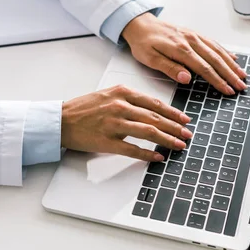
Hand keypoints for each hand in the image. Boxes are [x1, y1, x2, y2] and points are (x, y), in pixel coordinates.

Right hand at [61, 85, 192, 160]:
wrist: (61, 120)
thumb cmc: (83, 108)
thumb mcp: (108, 94)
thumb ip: (129, 99)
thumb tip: (153, 110)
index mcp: (122, 92)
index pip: (154, 103)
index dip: (173, 112)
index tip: (185, 119)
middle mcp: (120, 106)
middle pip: (155, 118)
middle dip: (176, 127)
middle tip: (188, 135)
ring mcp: (114, 124)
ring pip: (149, 132)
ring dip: (168, 140)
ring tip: (179, 145)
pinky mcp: (107, 141)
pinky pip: (133, 149)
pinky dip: (148, 154)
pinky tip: (158, 157)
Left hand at [121, 13, 247, 94]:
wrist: (140, 24)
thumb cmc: (143, 43)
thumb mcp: (149, 59)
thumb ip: (169, 68)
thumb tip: (186, 78)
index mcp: (180, 48)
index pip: (204, 68)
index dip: (217, 80)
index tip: (227, 90)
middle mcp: (190, 40)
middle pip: (215, 60)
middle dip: (230, 74)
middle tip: (241, 86)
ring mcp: (194, 36)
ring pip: (217, 51)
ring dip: (231, 64)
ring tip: (242, 75)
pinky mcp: (194, 34)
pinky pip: (213, 43)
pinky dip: (225, 52)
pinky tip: (233, 59)